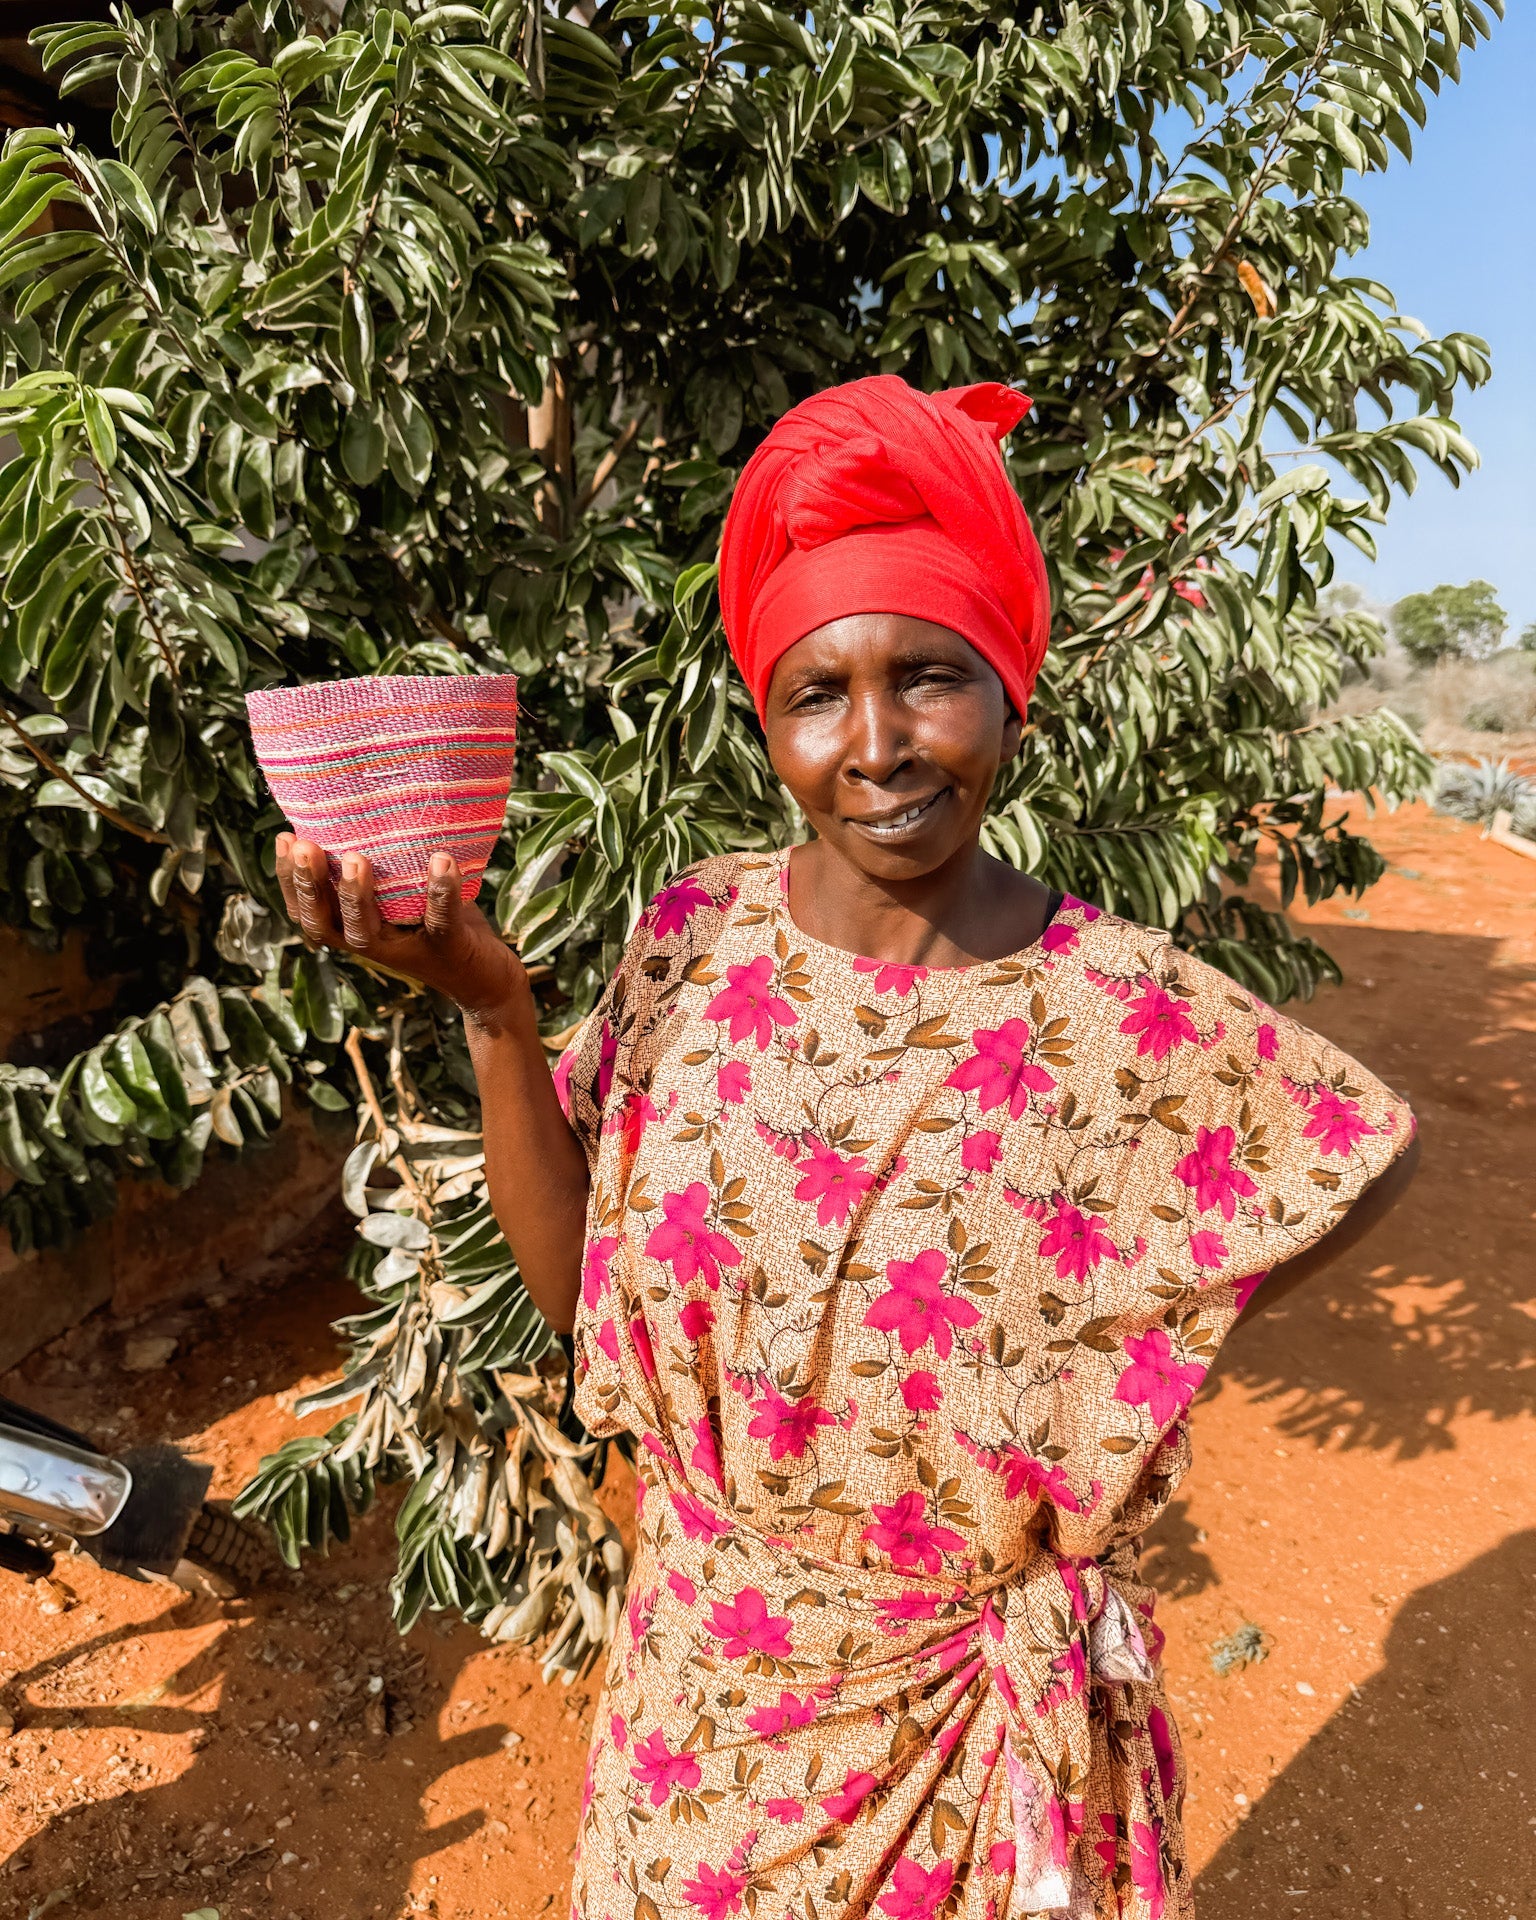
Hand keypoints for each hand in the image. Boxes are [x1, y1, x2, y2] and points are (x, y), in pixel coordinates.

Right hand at [274, 835, 524, 1022]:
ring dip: (357, 896)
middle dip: (309, 885)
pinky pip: (439, 922)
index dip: (288, 879)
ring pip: (366, 932)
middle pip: (323, 923)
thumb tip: (360, 803)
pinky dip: (440, 893)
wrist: (487, 977)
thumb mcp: (403, 891)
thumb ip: (382, 863)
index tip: (284, 838)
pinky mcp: (447, 948)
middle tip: (304, 846)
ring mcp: (407, 949)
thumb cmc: (437, 921)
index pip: (306, 910)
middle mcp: (372, 943)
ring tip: (355, 859)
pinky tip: (441, 862)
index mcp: (353, 926)